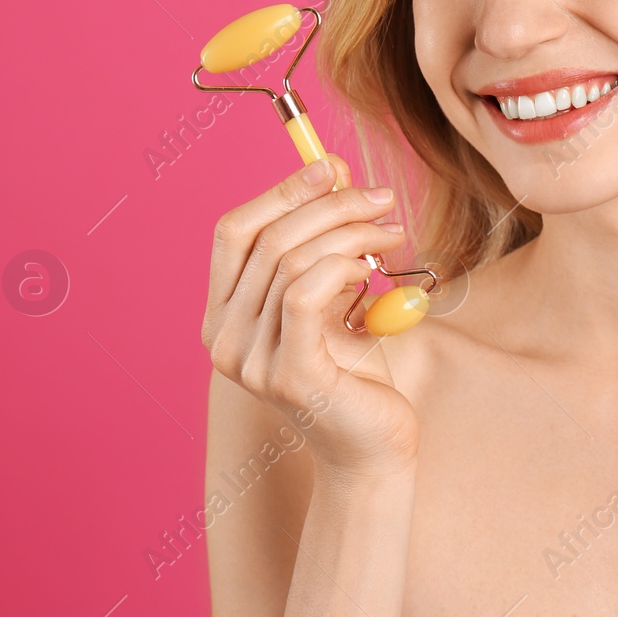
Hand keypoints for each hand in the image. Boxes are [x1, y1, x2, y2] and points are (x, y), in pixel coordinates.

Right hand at [202, 154, 419, 474]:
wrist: (374, 449)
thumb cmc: (357, 373)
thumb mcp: (334, 299)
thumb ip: (324, 246)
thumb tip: (336, 171)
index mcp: (226, 316)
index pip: (233, 231)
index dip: (281, 191)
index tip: (332, 167)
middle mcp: (226, 339)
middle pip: (267, 238)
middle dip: (329, 205)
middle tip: (381, 196)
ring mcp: (251, 360)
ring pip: (291, 260)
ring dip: (349, 233)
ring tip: (391, 232)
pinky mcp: (289, 374)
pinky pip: (305, 294)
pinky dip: (342, 266)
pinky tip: (372, 272)